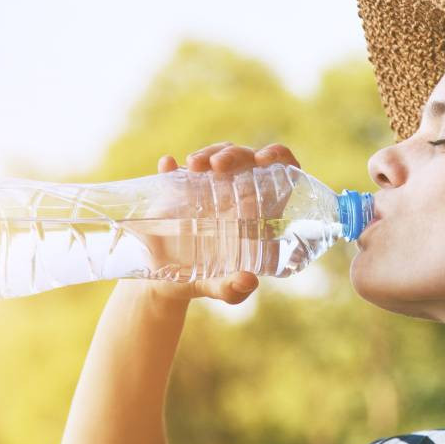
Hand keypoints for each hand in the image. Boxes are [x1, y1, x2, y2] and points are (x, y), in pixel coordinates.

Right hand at [123, 142, 301, 304]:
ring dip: (207, 154)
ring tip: (193, 166)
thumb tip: (248, 282)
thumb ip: (234, 289)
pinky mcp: (177, 191)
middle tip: (218, 166)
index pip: (278, 172)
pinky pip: (176, 170)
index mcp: (255, 211)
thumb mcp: (219, 288)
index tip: (265, 158)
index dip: (278, 156)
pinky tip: (167, 165)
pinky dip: (172, 167)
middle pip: (244, 158)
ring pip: (215, 156)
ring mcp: (205, 189)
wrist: (165, 282)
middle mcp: (234, 194)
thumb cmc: (203, 280)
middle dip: (234, 154)